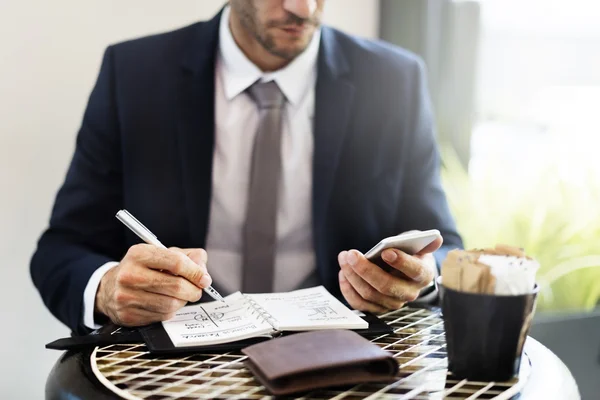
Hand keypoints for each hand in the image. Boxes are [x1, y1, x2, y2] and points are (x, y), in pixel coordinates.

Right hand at [95, 245, 212, 325]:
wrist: (110, 288)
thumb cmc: (144, 268)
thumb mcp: (163, 254)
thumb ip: (189, 257)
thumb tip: (203, 273)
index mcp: (139, 254)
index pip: (176, 262)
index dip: (196, 272)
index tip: (204, 279)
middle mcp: (130, 274)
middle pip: (176, 286)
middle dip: (193, 290)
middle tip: (197, 290)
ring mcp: (126, 296)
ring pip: (171, 304)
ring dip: (182, 301)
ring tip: (180, 296)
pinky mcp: (128, 315)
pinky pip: (162, 316)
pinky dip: (170, 311)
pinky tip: (165, 303)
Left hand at [338, 235, 441, 312]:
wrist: (404, 272)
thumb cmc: (410, 255)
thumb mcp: (419, 245)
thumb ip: (425, 242)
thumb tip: (436, 238)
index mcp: (423, 275)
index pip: (414, 271)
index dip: (401, 262)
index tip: (386, 251)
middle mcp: (409, 293)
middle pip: (386, 286)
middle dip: (365, 269)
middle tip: (351, 254)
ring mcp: (393, 303)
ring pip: (369, 294)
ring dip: (353, 276)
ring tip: (344, 258)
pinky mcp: (377, 308)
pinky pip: (359, 304)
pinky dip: (348, 289)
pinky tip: (343, 273)